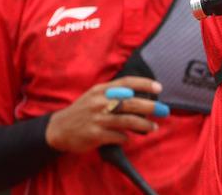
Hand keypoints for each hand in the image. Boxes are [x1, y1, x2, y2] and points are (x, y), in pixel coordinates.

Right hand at [44, 77, 167, 152]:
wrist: (58, 129)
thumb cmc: (82, 111)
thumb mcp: (94, 96)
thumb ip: (113, 93)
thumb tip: (139, 96)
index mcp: (101, 90)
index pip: (126, 82)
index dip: (144, 83)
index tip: (159, 87)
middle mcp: (99, 102)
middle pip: (131, 102)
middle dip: (150, 106)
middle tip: (163, 110)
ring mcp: (97, 119)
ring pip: (127, 121)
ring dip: (143, 125)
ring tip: (153, 127)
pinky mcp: (95, 135)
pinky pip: (117, 136)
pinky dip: (126, 138)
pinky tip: (130, 138)